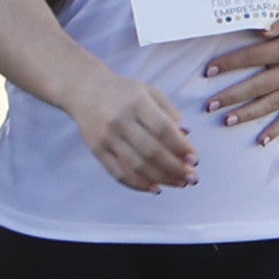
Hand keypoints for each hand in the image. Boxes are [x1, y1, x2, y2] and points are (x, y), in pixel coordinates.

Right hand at [74, 67, 199, 192]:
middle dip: (175, 168)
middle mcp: (120, 120)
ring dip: (161, 178)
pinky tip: (155, 188)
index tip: (195, 160)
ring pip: (136, 165)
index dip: (181, 147)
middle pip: (151, 151)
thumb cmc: (123, 92)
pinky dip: (138, 184)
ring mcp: (107, 137)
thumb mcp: (149, 91)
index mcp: (137, 103)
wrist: (84, 90)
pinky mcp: (97, 149)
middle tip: (192, 178)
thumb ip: (169, 111)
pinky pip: (118, 172)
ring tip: (179, 184)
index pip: (163, 129)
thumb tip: (186, 134)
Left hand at [205, 1, 278, 143]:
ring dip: (247, 114)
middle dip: (230, 96)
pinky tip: (262, 140)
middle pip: (256, 85)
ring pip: (271, 104)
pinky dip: (278, 129)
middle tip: (208, 105)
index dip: (229, 64)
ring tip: (226, 121)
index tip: (207, 71)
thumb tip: (260, 31)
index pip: (252, 57)